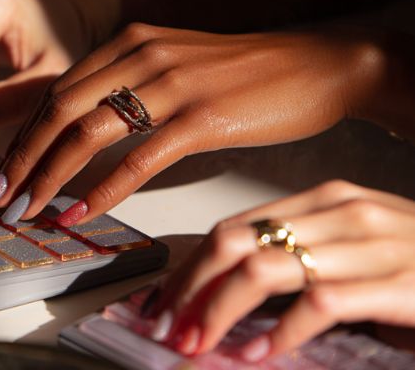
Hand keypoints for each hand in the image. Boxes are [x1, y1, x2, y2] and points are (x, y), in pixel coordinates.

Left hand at [0, 23, 390, 223]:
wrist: (316, 66)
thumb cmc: (243, 75)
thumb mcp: (174, 66)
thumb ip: (127, 86)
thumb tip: (80, 128)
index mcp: (129, 43)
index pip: (57, 92)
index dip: (22, 135)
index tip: (1, 172)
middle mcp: (142, 57)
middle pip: (59, 112)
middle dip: (20, 160)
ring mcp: (171, 86)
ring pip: (88, 135)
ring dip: (48, 178)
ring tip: (24, 212)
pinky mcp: (202, 118)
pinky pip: (138, 159)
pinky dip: (102, 190)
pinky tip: (78, 214)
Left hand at [144, 180, 414, 359]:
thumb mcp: (350, 256)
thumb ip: (295, 264)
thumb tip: (222, 297)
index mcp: (325, 201)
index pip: (232, 227)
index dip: (189, 268)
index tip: (163, 302)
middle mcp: (344, 212)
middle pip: (234, 243)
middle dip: (190, 289)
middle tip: (169, 327)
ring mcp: (373, 244)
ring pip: (263, 268)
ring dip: (219, 311)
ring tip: (199, 342)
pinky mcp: (398, 282)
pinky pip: (319, 302)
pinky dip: (279, 333)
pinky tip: (260, 353)